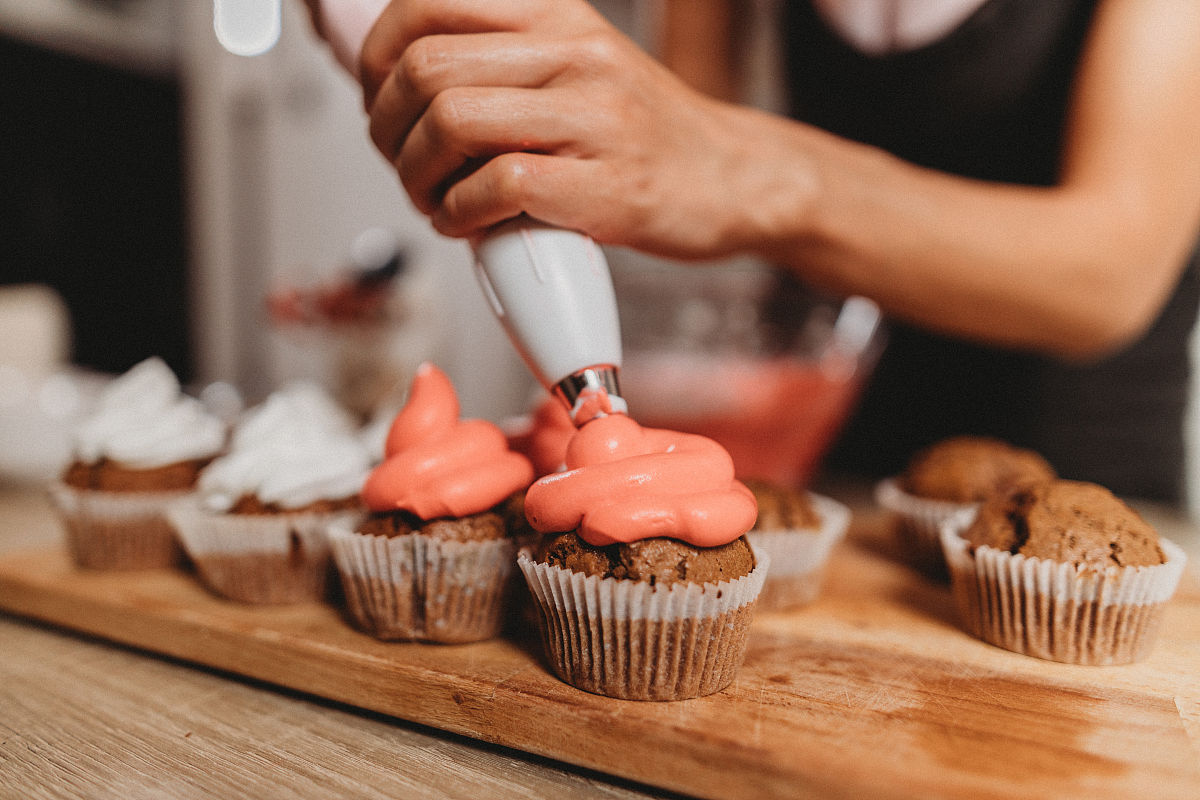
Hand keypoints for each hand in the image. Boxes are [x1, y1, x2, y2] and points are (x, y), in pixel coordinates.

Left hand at [360, 0, 814, 257]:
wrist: (733, 179)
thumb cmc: (644, 134)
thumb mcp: (578, 63)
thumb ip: (504, 57)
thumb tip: (402, 76)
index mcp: (557, 15)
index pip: (426, 2)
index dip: (376, 57)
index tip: (379, 98)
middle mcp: (574, 52)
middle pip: (425, 67)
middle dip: (386, 127)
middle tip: (401, 161)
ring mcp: (592, 118)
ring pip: (452, 121)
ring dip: (416, 175)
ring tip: (433, 198)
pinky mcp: (604, 187)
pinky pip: (496, 187)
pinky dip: (458, 215)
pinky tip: (467, 224)